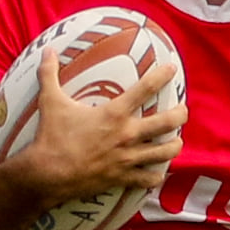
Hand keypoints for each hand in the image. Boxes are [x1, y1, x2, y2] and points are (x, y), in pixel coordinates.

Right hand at [20, 48, 185, 201]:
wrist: (48, 174)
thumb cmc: (51, 137)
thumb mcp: (50, 102)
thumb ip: (49, 74)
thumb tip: (46, 51)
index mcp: (114, 114)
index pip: (145, 89)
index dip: (162, 76)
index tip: (172, 69)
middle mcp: (127, 135)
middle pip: (168, 122)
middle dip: (180, 114)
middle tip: (182, 110)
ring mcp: (128, 158)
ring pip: (166, 152)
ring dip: (174, 145)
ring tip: (176, 141)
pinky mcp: (123, 178)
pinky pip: (150, 179)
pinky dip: (157, 175)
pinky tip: (159, 172)